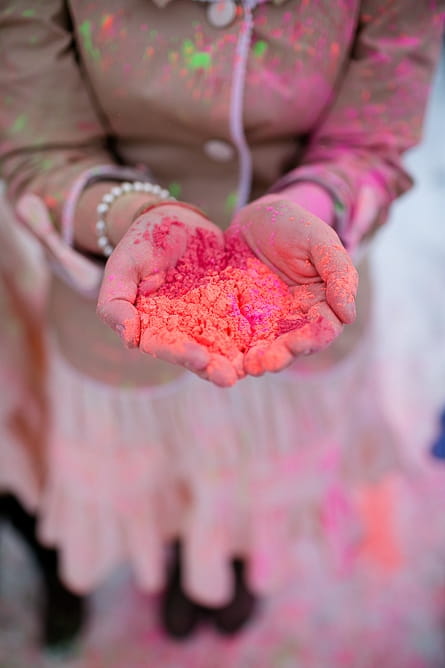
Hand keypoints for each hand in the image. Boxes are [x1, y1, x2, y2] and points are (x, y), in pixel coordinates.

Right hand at [97, 203, 241, 386]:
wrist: (179, 221)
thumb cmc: (144, 241)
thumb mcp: (124, 263)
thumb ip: (116, 299)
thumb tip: (129, 339)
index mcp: (153, 326)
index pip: (164, 346)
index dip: (180, 354)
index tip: (198, 358)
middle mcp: (183, 331)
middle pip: (198, 355)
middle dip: (213, 367)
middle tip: (229, 377)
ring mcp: (210, 322)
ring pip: (224, 347)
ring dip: (237, 360)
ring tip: (251, 368)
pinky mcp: (233, 309)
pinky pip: (246, 326)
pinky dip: (256, 338)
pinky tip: (269, 345)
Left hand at [231, 194, 358, 375]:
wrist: (253, 219)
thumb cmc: (293, 226)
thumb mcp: (319, 241)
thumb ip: (338, 273)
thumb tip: (349, 315)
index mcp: (321, 304)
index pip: (323, 330)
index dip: (313, 340)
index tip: (299, 343)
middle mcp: (296, 320)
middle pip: (294, 347)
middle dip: (282, 356)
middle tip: (267, 363)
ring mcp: (268, 324)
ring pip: (267, 349)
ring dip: (259, 361)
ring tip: (248, 367)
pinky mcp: (241, 323)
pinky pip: (239, 341)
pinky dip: (234, 353)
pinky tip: (226, 360)